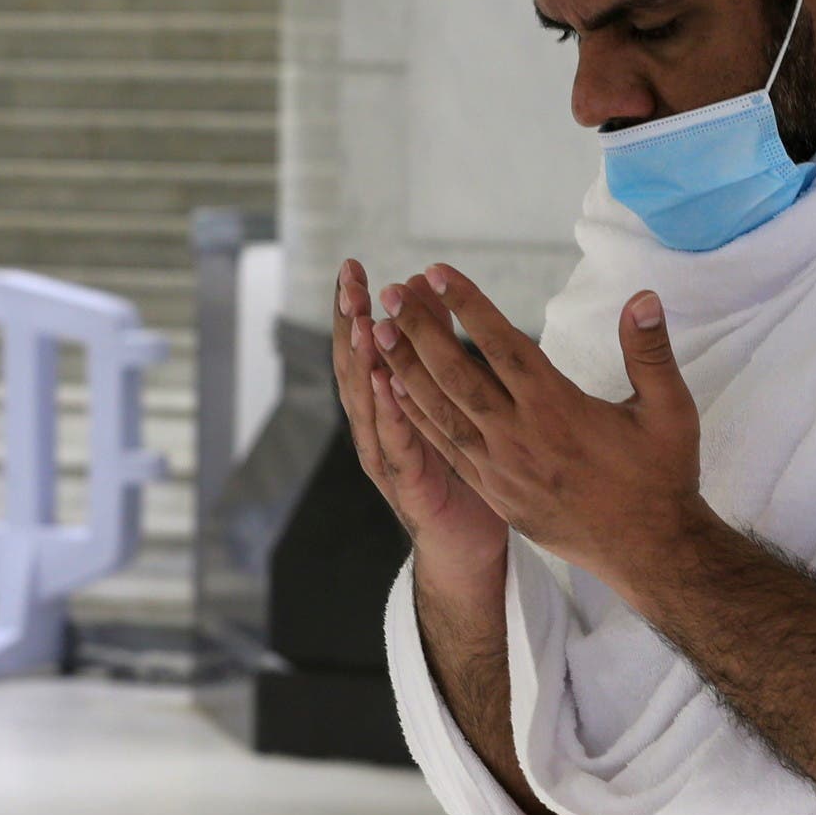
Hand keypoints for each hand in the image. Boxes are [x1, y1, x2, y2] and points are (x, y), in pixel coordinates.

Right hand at [331, 259, 506, 582]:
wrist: (466, 547)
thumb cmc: (465, 469)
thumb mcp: (454, 401)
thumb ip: (441, 350)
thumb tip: (430, 294)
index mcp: (387, 405)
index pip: (366, 347)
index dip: (357, 308)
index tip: (354, 268)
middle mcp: (377, 427)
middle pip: (355, 366)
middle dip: (350, 322)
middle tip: (349, 281)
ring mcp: (386, 457)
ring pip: (367, 402)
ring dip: (363, 360)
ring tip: (362, 320)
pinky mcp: (406, 485)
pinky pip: (395, 443)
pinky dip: (387, 412)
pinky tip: (384, 382)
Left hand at [371, 264, 706, 598]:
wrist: (647, 550)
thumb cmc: (662, 475)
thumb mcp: (670, 410)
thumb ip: (650, 350)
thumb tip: (643, 297)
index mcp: (557, 407)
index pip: (502, 344)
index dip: (467, 304)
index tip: (437, 272)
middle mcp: (520, 435)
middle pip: (456, 373)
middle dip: (419, 329)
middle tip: (392, 292)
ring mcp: (501, 467)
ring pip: (441, 409)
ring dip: (405, 369)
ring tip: (377, 333)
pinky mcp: (495, 492)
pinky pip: (446, 446)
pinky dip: (418, 415)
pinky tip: (396, 391)